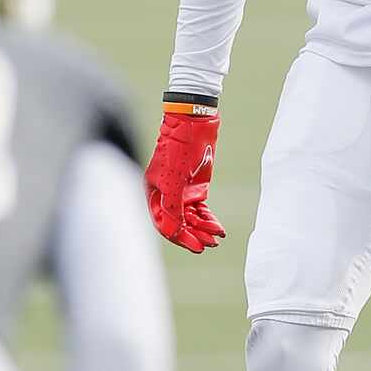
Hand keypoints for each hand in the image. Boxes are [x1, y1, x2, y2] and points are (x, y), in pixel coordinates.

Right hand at [145, 109, 223, 252]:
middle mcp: (165, 196)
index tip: (197, 247)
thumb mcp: (173, 179)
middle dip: (194, 235)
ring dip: (203, 229)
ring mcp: (180, 192)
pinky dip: (208, 218)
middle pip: (178, 224)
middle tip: (210, 244)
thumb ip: (172, 206)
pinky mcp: (195, 188)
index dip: (180, 238)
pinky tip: (217, 226)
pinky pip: (201, 209)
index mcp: (153, 194)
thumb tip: (175, 230)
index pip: (164, 225)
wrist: (193, 123)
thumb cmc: (178, 148)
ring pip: (191, 219)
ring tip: (217, 237)